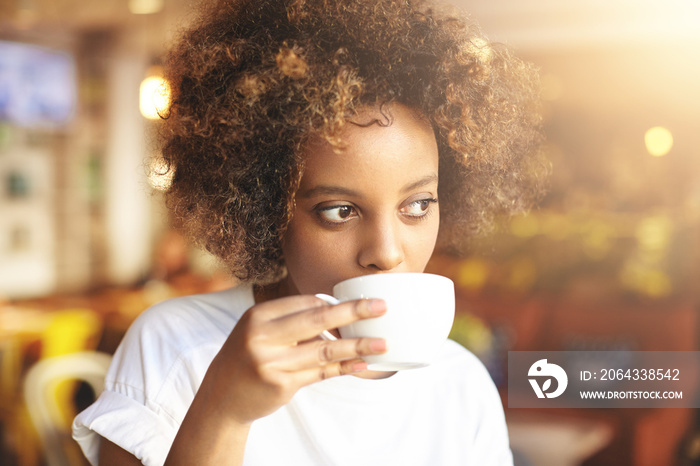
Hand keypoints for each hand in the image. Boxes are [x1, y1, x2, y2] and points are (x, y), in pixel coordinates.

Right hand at [202, 295, 386, 424]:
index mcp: (259, 315)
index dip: (336, 303)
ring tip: (382, 343)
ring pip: (324, 350)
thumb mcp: (260, 329)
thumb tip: (339, 309)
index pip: (306, 302)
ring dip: (357, 346)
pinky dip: (344, 368)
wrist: (223, 395)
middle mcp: (263, 337)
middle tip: (381, 307)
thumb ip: (293, 319)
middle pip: (317, 320)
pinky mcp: (282, 385)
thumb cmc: (249, 355)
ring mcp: (272, 363)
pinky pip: (321, 373)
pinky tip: (362, 364)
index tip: (363, 300)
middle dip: (353, 312)